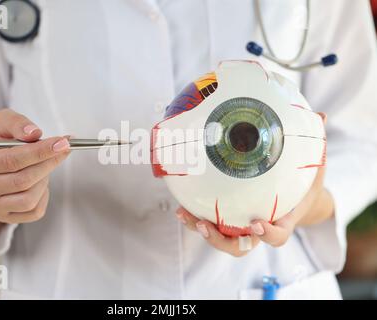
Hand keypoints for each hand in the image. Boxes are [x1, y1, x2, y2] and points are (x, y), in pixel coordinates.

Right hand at [0, 109, 70, 234]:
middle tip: (64, 149)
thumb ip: (16, 123)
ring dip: (44, 179)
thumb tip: (33, 133)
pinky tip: (40, 182)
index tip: (62, 143)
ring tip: (44, 165)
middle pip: (22, 180)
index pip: (11, 160)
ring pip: (29, 199)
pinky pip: (34, 212)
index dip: (40, 151)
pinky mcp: (6, 217)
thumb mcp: (2, 123)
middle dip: (48, 163)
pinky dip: (44, 196)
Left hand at [176, 113, 333, 256]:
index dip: (268, 234)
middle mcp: (259, 228)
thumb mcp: (313, 166)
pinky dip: (195, 219)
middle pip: (240, 246)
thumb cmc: (303, 184)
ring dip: (201, 230)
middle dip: (221, 240)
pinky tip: (181, 206)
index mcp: (283, 220)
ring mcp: (242, 227)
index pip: (278, 236)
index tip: (257, 223)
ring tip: (185, 214)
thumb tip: (321, 116)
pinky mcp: (228, 220)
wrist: (295, 198)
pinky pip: (211, 224)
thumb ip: (315, 147)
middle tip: (205, 225)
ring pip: (221, 239)